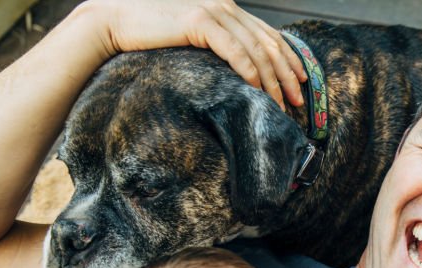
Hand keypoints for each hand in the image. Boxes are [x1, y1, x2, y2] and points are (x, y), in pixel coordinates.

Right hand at [78, 0, 306, 106]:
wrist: (119, 23)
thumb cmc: (155, 38)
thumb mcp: (196, 42)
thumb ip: (219, 48)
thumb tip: (241, 75)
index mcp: (229, 10)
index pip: (270, 35)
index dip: (290, 59)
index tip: (303, 83)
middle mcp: (226, 6)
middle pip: (269, 42)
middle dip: (288, 74)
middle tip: (300, 101)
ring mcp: (214, 10)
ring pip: (256, 48)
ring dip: (272, 79)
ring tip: (281, 104)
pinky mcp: (200, 20)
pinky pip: (234, 48)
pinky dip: (249, 70)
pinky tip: (257, 88)